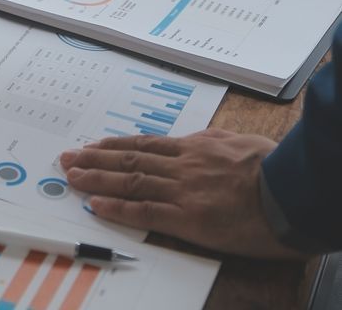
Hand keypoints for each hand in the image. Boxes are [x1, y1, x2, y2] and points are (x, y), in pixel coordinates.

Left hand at [59, 129, 303, 258]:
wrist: (288, 190)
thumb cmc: (272, 167)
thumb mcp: (238, 141)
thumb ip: (212, 141)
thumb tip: (196, 139)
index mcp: (195, 147)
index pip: (144, 146)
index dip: (114, 146)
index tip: (92, 146)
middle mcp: (182, 165)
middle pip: (129, 161)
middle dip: (95, 159)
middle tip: (67, 158)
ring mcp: (183, 191)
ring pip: (130, 182)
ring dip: (97, 179)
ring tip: (72, 177)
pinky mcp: (189, 218)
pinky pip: (146, 211)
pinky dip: (118, 208)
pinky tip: (96, 205)